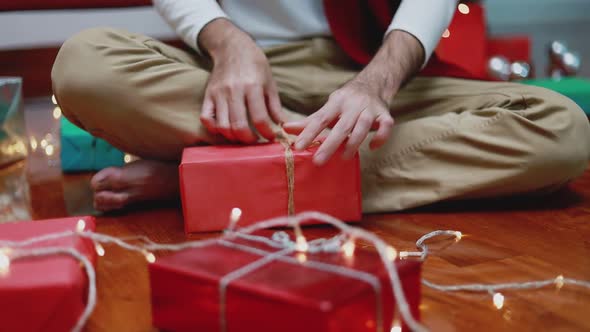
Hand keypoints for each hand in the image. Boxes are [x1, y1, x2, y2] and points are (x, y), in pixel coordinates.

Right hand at [198, 19, 283, 142]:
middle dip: (249, 140)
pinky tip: (225, 129)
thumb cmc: (255, 65)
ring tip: (242, 136)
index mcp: (253, 86)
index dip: (267, 133)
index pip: (259, 118)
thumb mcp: (270, 82)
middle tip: (256, 141)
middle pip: (239, 126)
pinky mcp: (208, 95)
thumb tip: (282, 126)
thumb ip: (275, 106)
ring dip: (233, 137)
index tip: (271, 137)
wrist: (232, 47)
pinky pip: (206, 118)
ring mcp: (218, 93)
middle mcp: (234, 90)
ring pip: (222, 125)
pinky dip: (214, 129)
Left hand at [283, 80, 393, 164]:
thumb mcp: (328, 108)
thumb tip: (285, 128)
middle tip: (318, 162)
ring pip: (363, 127)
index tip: (298, 147)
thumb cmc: (345, 101)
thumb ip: (309, 121)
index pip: (320, 118)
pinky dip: (380, 137)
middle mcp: (353, 105)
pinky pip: (386, 126)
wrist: (374, 84)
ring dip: (353, 143)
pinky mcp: (385, 115)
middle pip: (341, 126)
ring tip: (343, 158)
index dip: (309, 133)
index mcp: (336, 102)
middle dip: (329, 144)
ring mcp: (370, 110)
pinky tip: (372, 147)